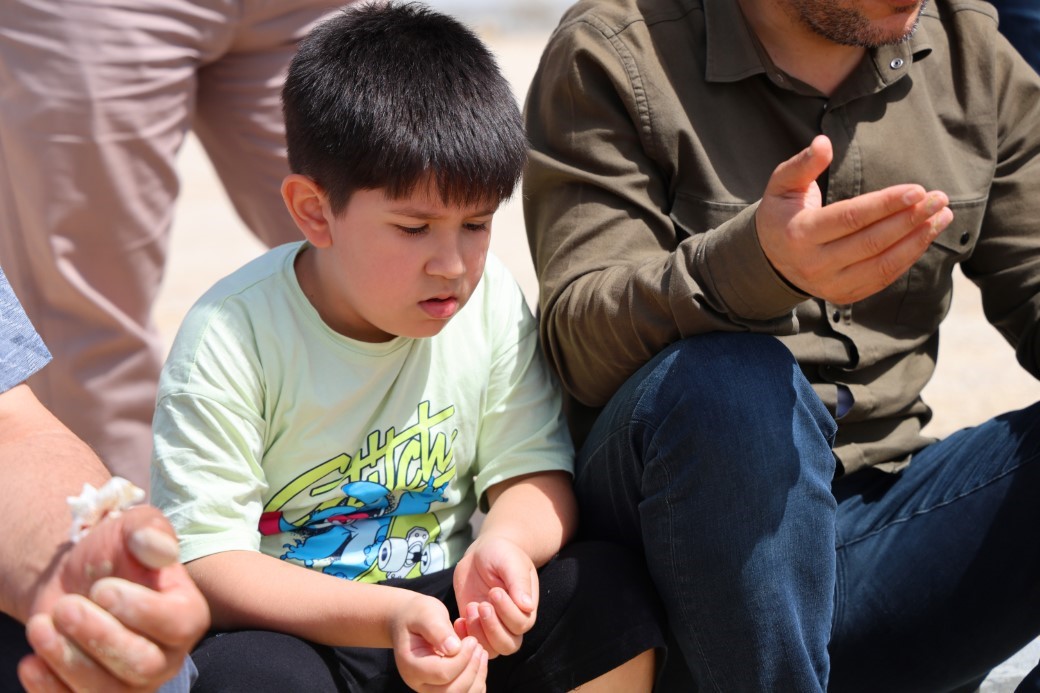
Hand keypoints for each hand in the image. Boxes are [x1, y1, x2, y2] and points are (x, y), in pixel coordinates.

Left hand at [18, 505, 208, 691]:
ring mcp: (133, 684)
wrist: (75, 581)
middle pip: (142, 664)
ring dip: (67, 659)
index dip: (139, 610)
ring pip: (106, 691)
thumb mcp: (132, 526)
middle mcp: (167, 656)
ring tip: (42, 625)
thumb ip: (149, 531)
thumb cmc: (112, 553)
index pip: (178, 624)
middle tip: (66, 606)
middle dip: (99, 636)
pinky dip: (49, 687)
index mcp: (188, 615)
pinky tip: (31, 661)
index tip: (101, 588)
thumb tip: (160, 550)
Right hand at [390, 592, 487, 692]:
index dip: (463, 658)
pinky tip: (478, 661)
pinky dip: (477, 683)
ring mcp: (430, 688)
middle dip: (471, 670)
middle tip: (479, 647)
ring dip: (477, 677)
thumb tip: (454, 649)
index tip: (471, 640)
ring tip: (481, 653)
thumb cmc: (418, 615)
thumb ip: (437, 629)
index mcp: (411, 665)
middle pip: (451, 692)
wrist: (409, 621)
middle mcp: (419, 683)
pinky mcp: (442, 688)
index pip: (443, 673)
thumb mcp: (425, 613)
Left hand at [452, 535, 536, 658]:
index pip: (521, 623)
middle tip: (481, 604)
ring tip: (471, 607)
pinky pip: (473, 644)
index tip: (494, 591)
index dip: (507, 612)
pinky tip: (459, 619)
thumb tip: (527, 606)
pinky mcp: (476, 627)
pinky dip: (465, 637)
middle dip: (493, 627)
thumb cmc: (501, 554)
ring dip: (479, 633)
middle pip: (509, 644)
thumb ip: (518, 582)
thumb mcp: (510, 562)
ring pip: (492, 649)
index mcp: (526, 607)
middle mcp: (512, 622)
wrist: (482, 554)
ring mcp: (494, 626)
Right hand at [756, 135, 953, 303]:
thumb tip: (824, 143)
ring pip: (882, 264)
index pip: (850, 218)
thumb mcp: (782, 185)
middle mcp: (814, 264)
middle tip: (939, 199)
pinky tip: (925, 236)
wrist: (770, 259)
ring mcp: (829, 284)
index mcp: (799, 234)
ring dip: (918, 240)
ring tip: (942, 217)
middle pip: (872, 242)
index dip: (886, 204)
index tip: (918, 189)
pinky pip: (882, 278)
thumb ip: (802, 164)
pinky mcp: (844, 296)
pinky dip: (908, 257)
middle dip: (911, 219)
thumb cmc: (782, 213)